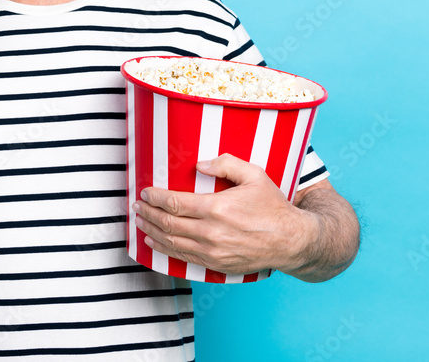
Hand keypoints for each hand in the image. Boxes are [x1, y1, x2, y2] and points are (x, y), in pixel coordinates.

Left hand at [133, 153, 316, 275]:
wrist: (291, 241)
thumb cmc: (272, 206)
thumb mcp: (254, 175)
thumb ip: (226, 164)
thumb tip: (200, 164)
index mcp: (217, 208)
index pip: (174, 203)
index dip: (155, 198)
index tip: (145, 192)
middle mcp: (211, 232)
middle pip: (168, 223)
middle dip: (148, 214)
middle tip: (137, 206)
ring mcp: (213, 252)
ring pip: (172, 242)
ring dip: (152, 232)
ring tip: (140, 222)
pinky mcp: (216, 264)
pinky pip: (183, 258)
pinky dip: (165, 250)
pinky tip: (155, 243)